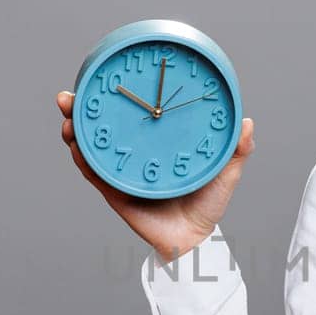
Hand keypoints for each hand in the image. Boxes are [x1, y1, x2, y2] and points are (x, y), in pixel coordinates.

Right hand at [57, 89, 255, 261]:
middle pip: (100, 127)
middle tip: (69, 95)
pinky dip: (84, 161)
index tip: (101, 76)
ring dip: (74, 133)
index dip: (113, 96)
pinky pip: (95, 176)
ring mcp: (120, 173)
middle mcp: (132, 155)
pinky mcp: (116, 194)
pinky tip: (77, 149)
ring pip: (90, 149)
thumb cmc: (208, 203)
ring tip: (68, 119)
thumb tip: (247, 121)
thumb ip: (238, 147)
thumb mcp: (225, 170)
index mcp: (153, 143)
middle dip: (80, 110)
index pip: (129, 115)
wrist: (197, 238)